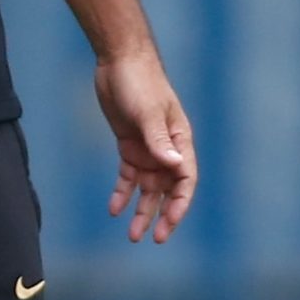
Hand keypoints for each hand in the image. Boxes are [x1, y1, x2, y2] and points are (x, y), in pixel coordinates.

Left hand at [95, 53, 195, 243]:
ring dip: (141, 210)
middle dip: (162, 215)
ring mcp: (148, 149)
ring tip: (132, 235)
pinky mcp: (129, 146)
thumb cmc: (140, 82)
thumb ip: (159, 140)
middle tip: (153, 238)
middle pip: (168, 190)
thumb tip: (175, 166)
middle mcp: (166, 149)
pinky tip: (113, 210)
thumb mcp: (148, 112)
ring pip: (147, 188)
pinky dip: (122, 193)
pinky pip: (127, 177)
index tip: (169, 223)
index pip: (185, 179)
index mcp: (180, 140)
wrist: (119, 61)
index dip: (179, 203)